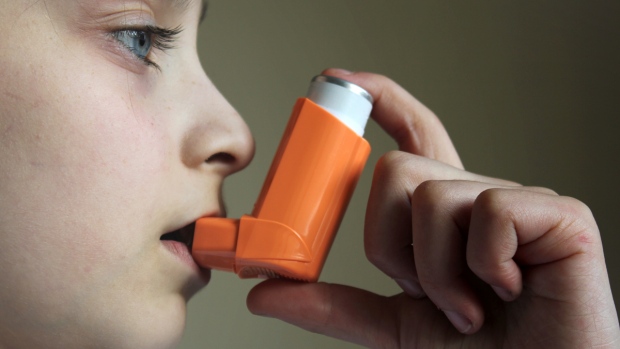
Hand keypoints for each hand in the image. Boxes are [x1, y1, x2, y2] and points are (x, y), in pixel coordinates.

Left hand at [246, 70, 619, 347]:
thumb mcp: (391, 325)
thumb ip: (332, 305)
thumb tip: (263, 292)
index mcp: (445, 216)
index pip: (414, 136)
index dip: (383, 99)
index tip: (342, 80)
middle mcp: (478, 196)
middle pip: (396, 168)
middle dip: (390, 244)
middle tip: (422, 291)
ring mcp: (519, 201)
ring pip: (430, 194)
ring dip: (434, 271)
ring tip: (468, 306)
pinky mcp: (559, 212)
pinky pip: (486, 211)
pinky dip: (482, 267)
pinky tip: (508, 290)